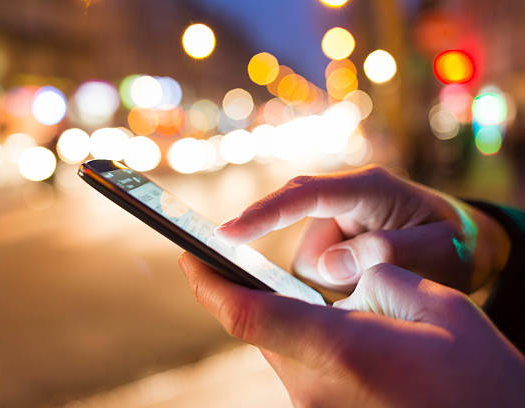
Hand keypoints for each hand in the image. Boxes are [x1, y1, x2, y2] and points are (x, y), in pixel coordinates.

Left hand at [178, 253, 524, 407]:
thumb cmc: (476, 374)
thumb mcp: (438, 304)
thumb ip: (377, 276)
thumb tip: (340, 276)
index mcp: (341, 350)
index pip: (248, 313)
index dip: (210, 283)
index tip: (190, 256)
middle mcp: (318, 387)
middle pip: (259, 328)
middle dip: (247, 294)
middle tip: (241, 264)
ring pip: (278, 349)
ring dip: (280, 318)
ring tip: (306, 298)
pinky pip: (298, 369)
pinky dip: (300, 342)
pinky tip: (328, 331)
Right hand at [216, 165, 509, 292]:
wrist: (463, 242)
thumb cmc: (454, 242)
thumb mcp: (440, 250)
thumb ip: (389, 253)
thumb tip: (329, 267)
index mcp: (368, 188)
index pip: (306, 195)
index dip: (264, 213)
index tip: (228, 233)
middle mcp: (342, 199)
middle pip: (297, 232)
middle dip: (319, 269)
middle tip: (358, 287)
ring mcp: (333, 221)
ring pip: (307, 264)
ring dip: (336, 286)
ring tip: (382, 284)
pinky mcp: (330, 241)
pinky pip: (314, 274)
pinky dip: (336, 289)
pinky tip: (367, 285)